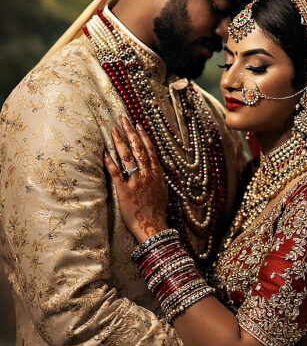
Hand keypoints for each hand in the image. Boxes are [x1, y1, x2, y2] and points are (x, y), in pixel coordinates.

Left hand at [104, 115, 168, 242]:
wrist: (153, 225)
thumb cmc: (157, 210)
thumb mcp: (162, 190)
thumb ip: (158, 178)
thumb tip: (155, 169)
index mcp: (156, 172)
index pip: (149, 149)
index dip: (143, 135)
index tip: (137, 124)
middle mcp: (147, 173)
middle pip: (138, 148)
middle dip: (130, 132)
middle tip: (123, 119)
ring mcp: (136, 181)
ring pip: (128, 157)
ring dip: (120, 142)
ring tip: (113, 130)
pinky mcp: (124, 190)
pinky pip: (116, 173)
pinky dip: (110, 162)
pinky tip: (105, 153)